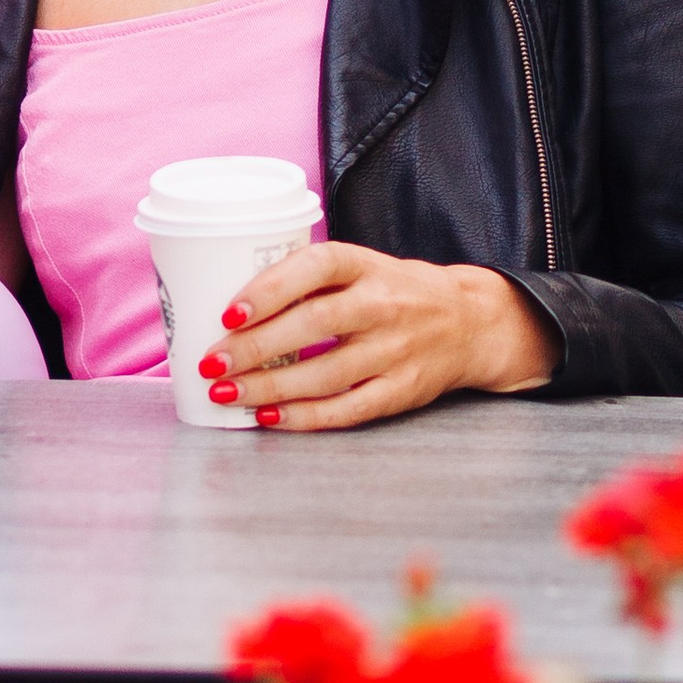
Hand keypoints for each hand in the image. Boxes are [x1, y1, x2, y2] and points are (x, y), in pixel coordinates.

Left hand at [198, 241, 556, 431]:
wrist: (470, 322)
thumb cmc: (395, 291)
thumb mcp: (362, 267)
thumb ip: (309, 279)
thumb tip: (228, 306)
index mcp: (368, 264)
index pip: (317, 266)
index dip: (271, 288)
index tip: (229, 312)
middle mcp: (385, 304)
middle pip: (315, 325)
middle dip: (256, 347)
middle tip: (212, 364)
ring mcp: (397, 350)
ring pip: (326, 373)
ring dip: (270, 387)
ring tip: (226, 394)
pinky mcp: (403, 389)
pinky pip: (348, 408)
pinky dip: (305, 417)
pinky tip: (269, 417)